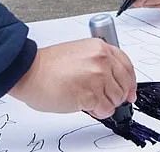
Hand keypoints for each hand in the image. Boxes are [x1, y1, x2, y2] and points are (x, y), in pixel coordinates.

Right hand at [8, 39, 136, 118]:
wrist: (29, 72)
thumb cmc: (48, 65)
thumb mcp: (79, 53)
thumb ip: (98, 62)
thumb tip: (113, 79)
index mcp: (100, 47)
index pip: (127, 65)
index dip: (130, 81)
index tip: (130, 90)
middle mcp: (101, 60)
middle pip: (125, 84)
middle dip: (117, 95)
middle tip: (104, 98)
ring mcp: (97, 77)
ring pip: (116, 99)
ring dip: (104, 104)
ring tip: (87, 98)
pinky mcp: (90, 95)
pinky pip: (105, 110)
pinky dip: (97, 112)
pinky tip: (84, 104)